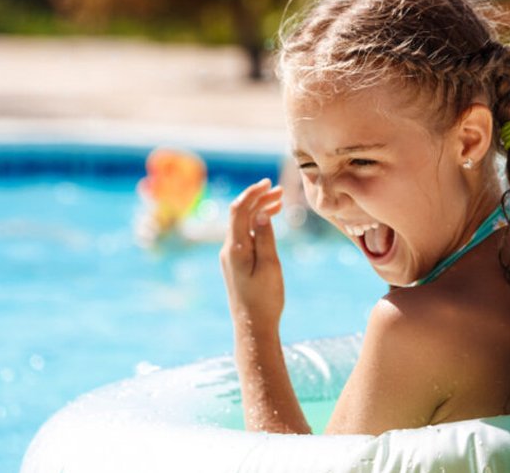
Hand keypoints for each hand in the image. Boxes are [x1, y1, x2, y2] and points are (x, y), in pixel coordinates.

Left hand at [220, 179, 285, 334]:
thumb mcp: (269, 266)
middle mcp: (229, 249)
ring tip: (279, 202)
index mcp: (235, 248)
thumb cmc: (264, 298)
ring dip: (258, 210)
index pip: (239, 210)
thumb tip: (261, 213)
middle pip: (240, 214)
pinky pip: (244, 235)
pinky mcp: (236, 262)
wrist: (253, 326)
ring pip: (242, 224)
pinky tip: (270, 221)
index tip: (268, 183)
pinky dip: (257, 224)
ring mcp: (231, 256)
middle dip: (258, 199)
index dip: (252, 193)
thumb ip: (264, 237)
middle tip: (280, 191)